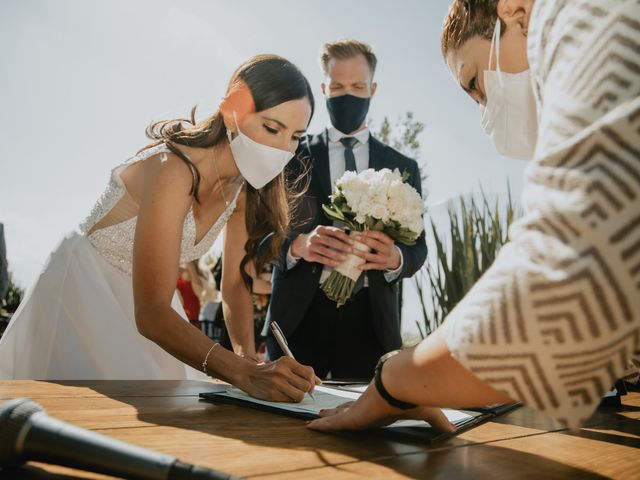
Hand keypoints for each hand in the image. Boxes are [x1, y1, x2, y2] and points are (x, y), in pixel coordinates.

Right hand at [239, 356, 318, 401]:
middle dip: (307, 390)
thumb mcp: (284, 365)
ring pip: (300, 395)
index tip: (310, 384)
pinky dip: (289, 399)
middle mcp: (282, 371)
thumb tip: (319, 382)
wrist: (248, 375)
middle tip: (301, 389)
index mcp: (286, 361)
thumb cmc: (269, 370)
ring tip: (292, 392)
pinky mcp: (272, 394)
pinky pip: (289, 400)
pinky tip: (283, 394)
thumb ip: (301, 371)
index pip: (309, 372)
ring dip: (299, 396)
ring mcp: (277, 383)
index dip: (313, 380)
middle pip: (307, 385)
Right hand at [291, 226, 352, 266]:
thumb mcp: (323, 232)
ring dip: (336, 255)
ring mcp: (312, 246)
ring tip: (344, 258)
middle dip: (342, 246)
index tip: (352, 242)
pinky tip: (337, 263)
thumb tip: (350, 238)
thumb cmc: (317, 238)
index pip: (334, 231)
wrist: (301, 244)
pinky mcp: (310, 255)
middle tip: (350, 250)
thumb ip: (334, 234)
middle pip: (331, 241)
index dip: (344, 237)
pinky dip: (330, 261)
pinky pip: (321, 259)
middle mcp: (316, 236)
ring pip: (326, 251)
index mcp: (321, 229)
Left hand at [307, 382, 455, 432]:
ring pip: (336, 417)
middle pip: (347, 411)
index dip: (357, 411)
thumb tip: (454, 430)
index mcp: (381, 409)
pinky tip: (310, 427)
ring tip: (312, 419)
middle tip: (324, 411)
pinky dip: (321, 426)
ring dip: (325, 418)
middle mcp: (367, 409)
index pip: (366, 410)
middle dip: (336, 412)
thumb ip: (438, 421)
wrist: (400, 383)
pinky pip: (331, 425)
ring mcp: (357, 413)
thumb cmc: (412, 396)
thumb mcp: (427, 412)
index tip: (349, 412)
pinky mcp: (351, 418)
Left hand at [351, 231, 400, 270]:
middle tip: (355, 238)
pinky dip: (365, 266)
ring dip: (361, 253)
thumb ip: (375, 237)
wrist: (394, 259)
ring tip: (352, 250)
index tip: (361, 232)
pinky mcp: (381, 266)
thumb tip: (360, 233)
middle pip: (376, 244)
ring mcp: (384, 259)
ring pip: (372, 256)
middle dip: (365, 241)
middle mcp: (387, 250)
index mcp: (388, 242)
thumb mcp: (384, 241)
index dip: (370, 233)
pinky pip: (372, 266)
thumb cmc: (385, 248)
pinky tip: (358, 266)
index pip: (380, 235)